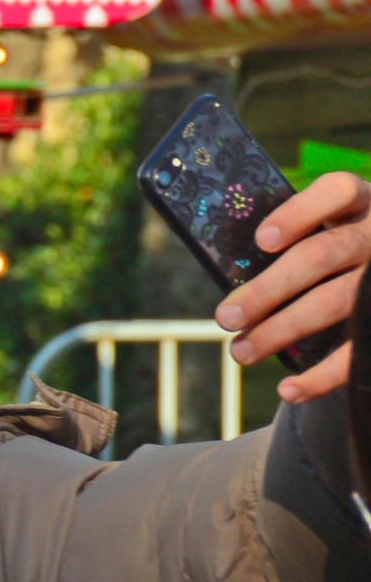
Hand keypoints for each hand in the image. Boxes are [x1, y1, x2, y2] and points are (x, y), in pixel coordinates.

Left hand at [215, 170, 370, 401]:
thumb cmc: (342, 240)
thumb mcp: (331, 224)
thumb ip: (295, 236)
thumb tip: (230, 271)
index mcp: (360, 199)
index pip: (337, 191)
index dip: (299, 214)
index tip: (260, 241)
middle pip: (322, 255)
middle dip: (269, 289)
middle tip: (225, 317)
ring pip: (337, 301)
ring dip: (283, 330)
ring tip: (241, 352)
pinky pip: (360, 350)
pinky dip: (324, 374)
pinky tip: (289, 389)